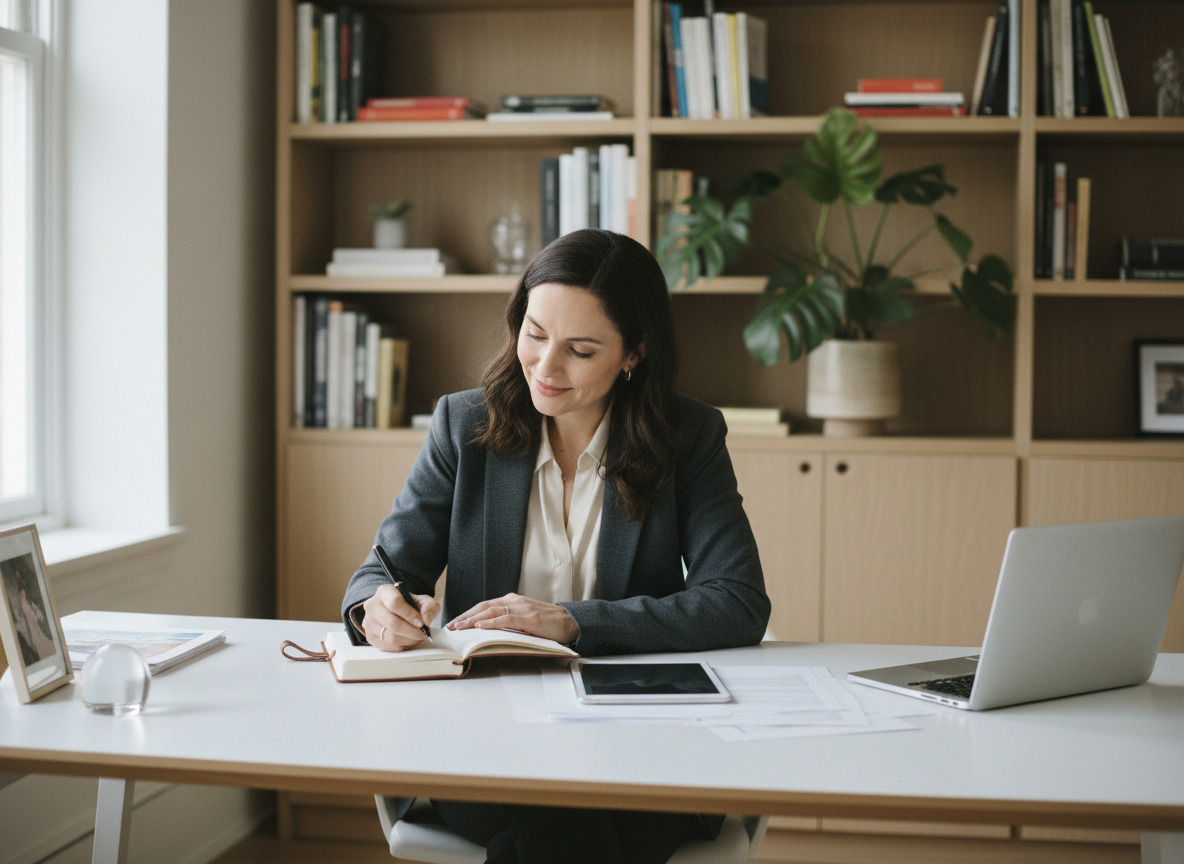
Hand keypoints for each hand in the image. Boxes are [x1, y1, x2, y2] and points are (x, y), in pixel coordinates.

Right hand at [361, 584, 440, 651]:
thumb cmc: (409, 605)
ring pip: (390, 637)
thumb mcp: (422, 600)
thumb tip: (426, 620)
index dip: (410, 615)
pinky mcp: (370, 636)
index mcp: (385, 592)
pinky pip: (387, 646)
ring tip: (417, 637)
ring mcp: (369, 622)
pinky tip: (408, 640)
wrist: (395, 611)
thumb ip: (429, 606)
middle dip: (412, 632)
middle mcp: (373, 606)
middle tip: (422, 634)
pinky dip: (401, 646)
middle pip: (392, 623)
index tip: (421, 623)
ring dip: (408, 640)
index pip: (395, 603)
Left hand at [448, 593, 578, 644]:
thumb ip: (508, 621)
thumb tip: (489, 631)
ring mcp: (521, 608)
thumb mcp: (524, 619)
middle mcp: (514, 601)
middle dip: (465, 616)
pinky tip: (480, 626)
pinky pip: (506, 619)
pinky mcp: (529, 618)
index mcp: (512, 601)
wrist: (570, 622)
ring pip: (491, 612)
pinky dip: (492, 623)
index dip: (468, 613)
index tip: (455, 622)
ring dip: (473, 620)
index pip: (484, 606)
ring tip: (460, 627)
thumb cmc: (548, 623)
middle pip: (483, 607)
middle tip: (451, 626)